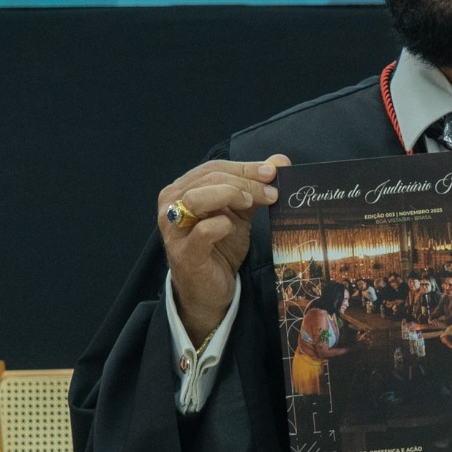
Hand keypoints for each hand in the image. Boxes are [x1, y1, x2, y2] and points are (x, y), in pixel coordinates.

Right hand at [160, 155, 289, 344]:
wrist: (209, 290)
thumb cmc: (220, 247)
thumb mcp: (240, 213)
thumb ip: (255, 187)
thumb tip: (280, 161)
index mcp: (181, 189)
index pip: (213, 168)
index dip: (245, 167)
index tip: (273, 172)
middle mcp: (171, 205)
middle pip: (208, 179)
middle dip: (245, 181)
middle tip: (271, 191)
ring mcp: (175, 230)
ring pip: (198, 197)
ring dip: (231, 195)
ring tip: (251, 204)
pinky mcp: (185, 253)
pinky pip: (203, 231)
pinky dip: (221, 224)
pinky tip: (233, 227)